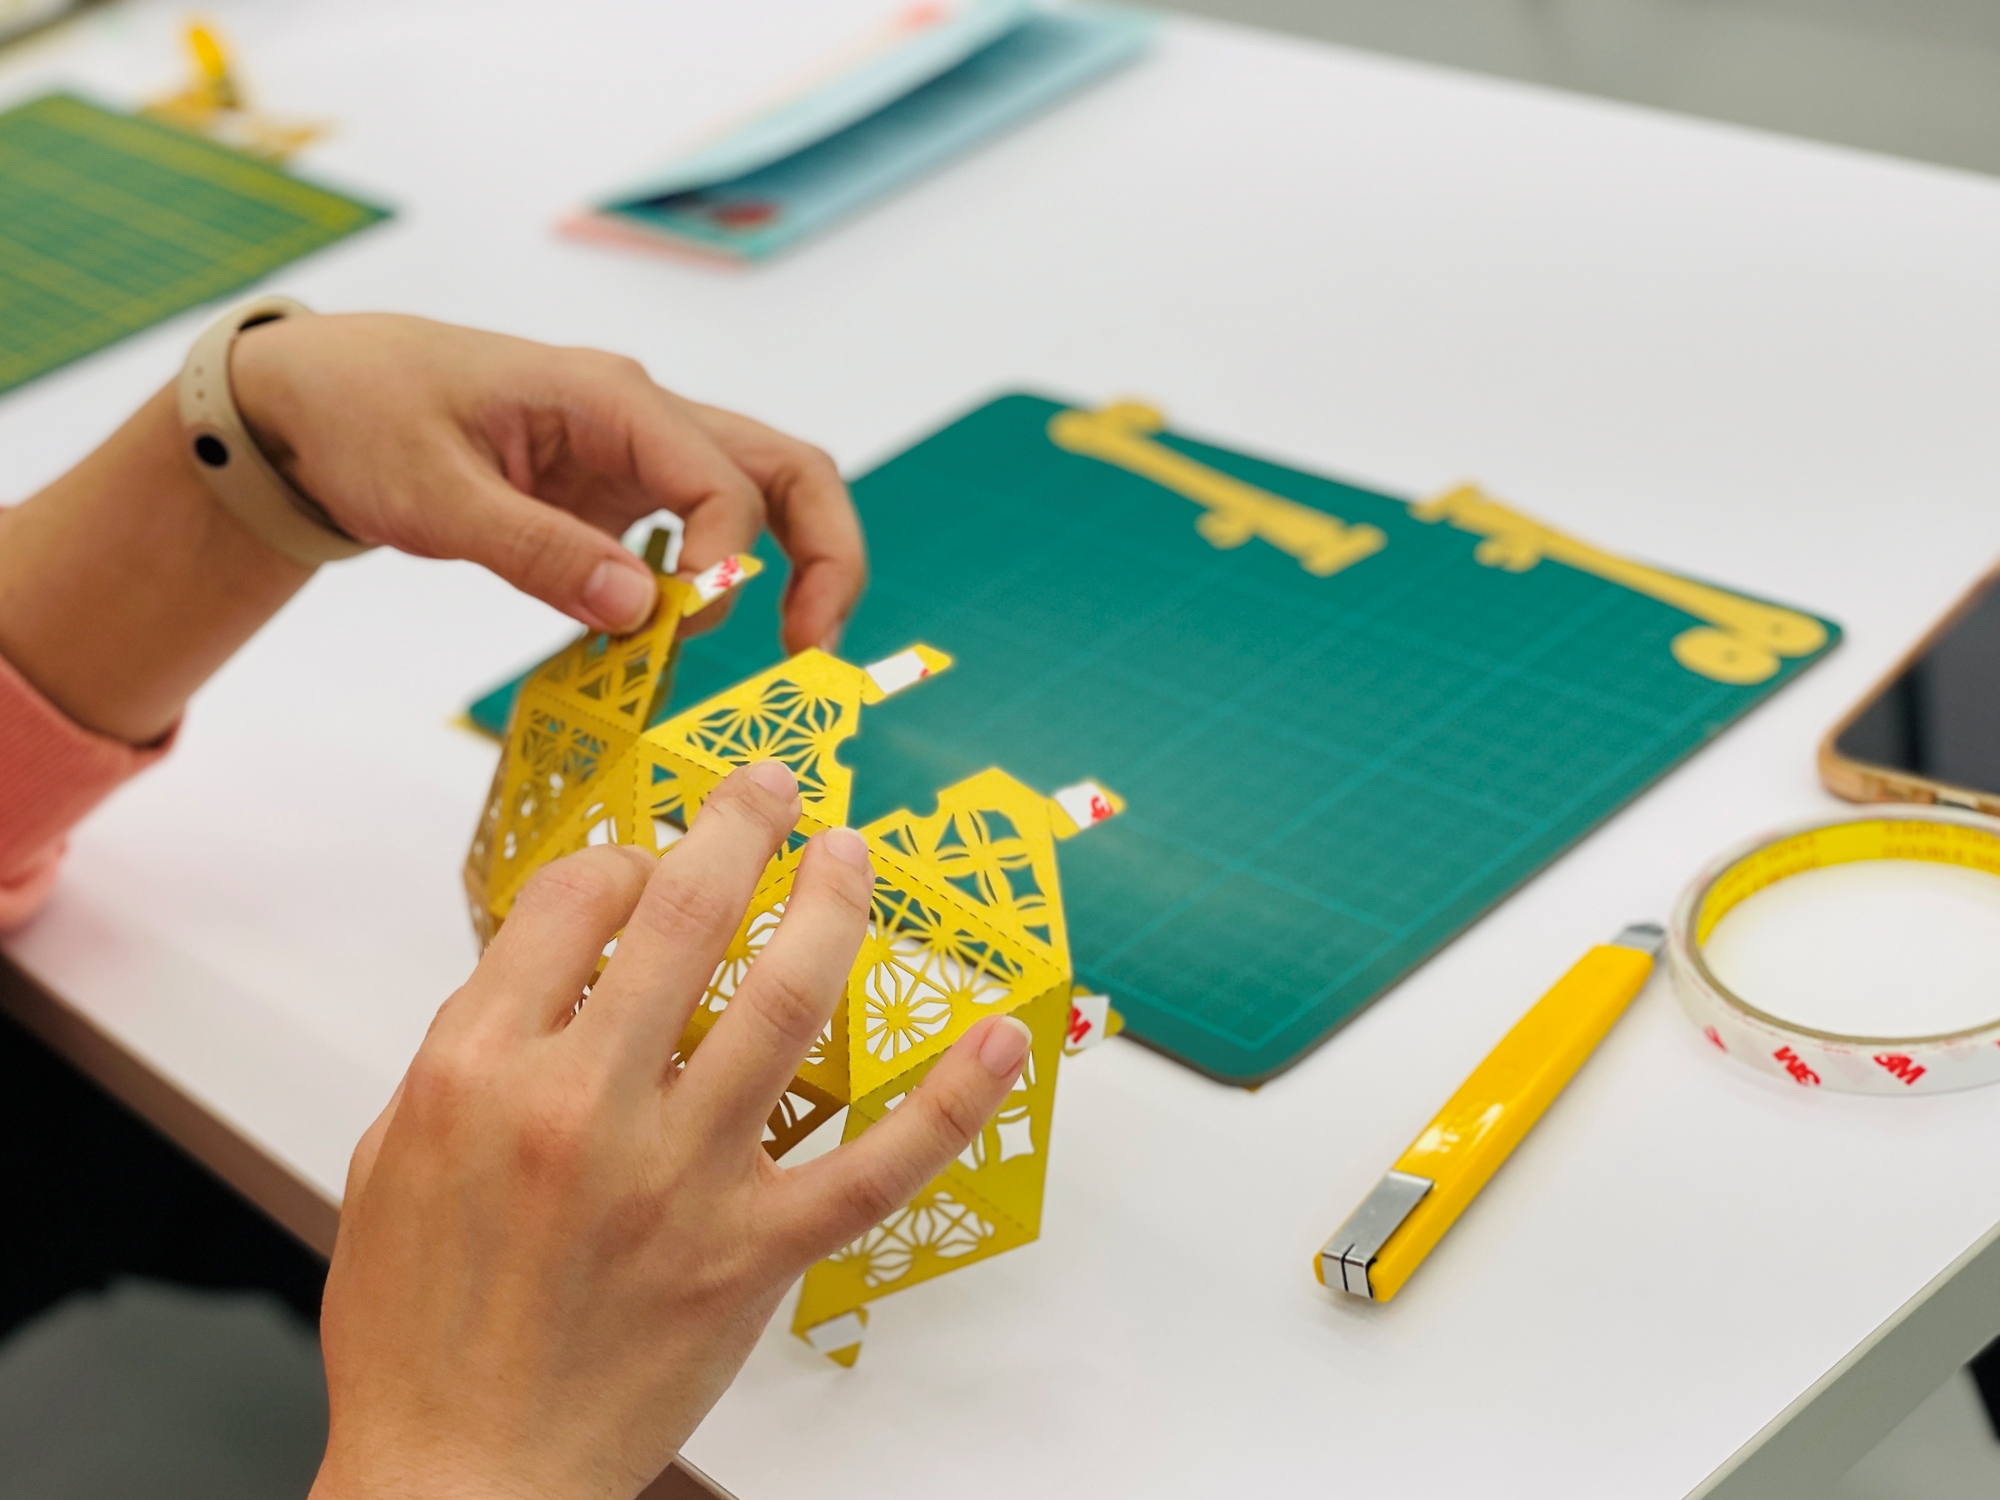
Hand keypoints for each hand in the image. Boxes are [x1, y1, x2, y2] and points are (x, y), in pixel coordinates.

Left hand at [0, 313, 863, 744]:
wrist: (318, 396)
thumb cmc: (367, 421)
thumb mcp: (433, 494)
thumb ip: (537, 552)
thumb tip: (642, 613)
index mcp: (611, 397)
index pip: (723, 480)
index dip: (728, 562)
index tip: (679, 629)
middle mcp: (647, 416)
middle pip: (791, 470)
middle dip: (827, 557)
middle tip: (810, 650)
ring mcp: (642, 451)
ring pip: (766, 495)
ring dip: (789, 569)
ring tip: (758, 649)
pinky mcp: (624, 489)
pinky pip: (707, 528)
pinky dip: (721, 581)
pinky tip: (675, 632)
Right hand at [310, 761, 1032, 1499]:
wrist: (459, 1476)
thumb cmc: (418, 1320)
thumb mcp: (393, 1152)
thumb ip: (474, 1042)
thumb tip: (560, 957)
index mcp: (477, 1069)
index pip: (574, 899)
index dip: (622, 857)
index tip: (646, 861)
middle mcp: (582, 1108)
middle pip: (688, 913)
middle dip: (743, 824)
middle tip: (776, 784)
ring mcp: (680, 1181)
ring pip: (790, 1001)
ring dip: (835, 905)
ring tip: (851, 855)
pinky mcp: (752, 1254)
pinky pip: (876, 1164)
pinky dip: (953, 1097)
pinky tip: (1003, 1037)